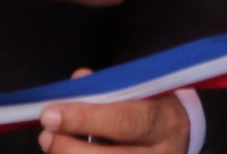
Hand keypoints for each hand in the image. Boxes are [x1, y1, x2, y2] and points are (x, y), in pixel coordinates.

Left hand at [39, 69, 189, 153]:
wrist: (180, 137)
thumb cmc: (155, 110)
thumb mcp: (144, 92)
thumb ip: (110, 88)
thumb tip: (79, 80)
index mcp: (166, 122)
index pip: (124, 122)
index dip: (85, 119)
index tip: (50, 115)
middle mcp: (161, 153)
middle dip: (69, 148)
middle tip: (45, 135)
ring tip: (50, 142)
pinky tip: (65, 153)